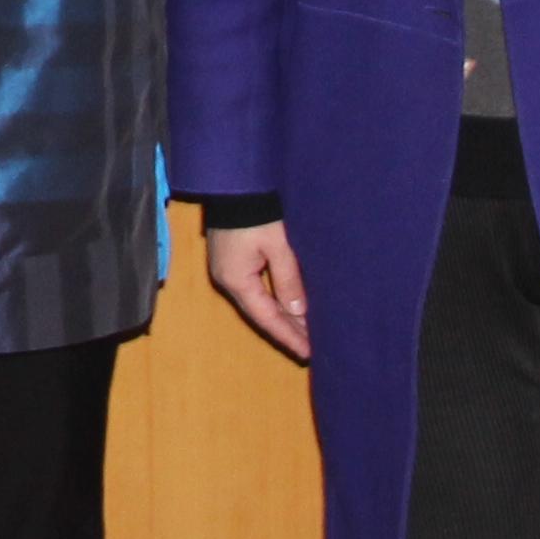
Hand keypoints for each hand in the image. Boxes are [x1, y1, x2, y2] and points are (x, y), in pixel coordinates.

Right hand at [204, 219, 309, 360]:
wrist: (233, 185)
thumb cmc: (257, 214)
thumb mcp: (278, 246)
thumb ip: (288, 279)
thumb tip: (298, 313)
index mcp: (236, 280)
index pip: (266, 317)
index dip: (288, 336)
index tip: (308, 353)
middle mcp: (227, 280)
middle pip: (261, 313)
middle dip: (287, 329)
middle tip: (312, 346)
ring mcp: (227, 270)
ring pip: (258, 302)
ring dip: (281, 316)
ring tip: (305, 331)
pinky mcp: (231, 260)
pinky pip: (255, 289)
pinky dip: (273, 300)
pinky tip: (288, 306)